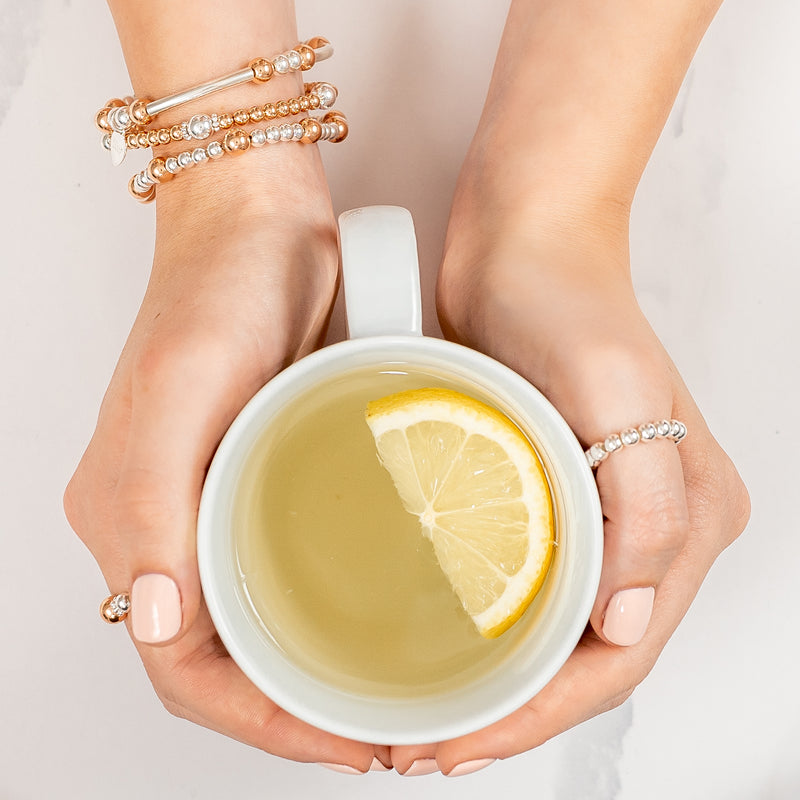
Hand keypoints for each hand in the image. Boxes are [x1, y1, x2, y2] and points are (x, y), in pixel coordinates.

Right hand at [64, 149, 382, 770]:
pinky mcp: (266, 473)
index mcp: (133, 520)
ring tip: (386, 691)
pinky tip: (377, 615)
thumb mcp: (179, 387)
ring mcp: (222, 501)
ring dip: (313, 668)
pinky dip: (326, 609)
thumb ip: (147, 503)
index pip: (185, 665)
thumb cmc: (216, 292)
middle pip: (223, 658)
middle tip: (379, 729)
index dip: (261, 720)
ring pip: (258, 621)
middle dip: (295, 710)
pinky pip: (286, 567)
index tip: (342, 740)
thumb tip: (155, 617)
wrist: (262, 226)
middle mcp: (173, 523)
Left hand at [389, 173, 749, 775]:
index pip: (617, 655)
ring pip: (552, 633)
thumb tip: (628, 624)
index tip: (463, 741)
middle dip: (511, 714)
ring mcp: (596, 514)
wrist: (522, 243)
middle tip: (427, 745)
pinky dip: (486, 632)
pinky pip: (524, 586)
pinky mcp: (548, 493)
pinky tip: (439, 649)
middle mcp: (648, 528)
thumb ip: (650, 510)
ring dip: (496, 685)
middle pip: (584, 658)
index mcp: (687, 517)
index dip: (539, 713)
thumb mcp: (622, 391)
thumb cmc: (570, 301)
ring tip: (425, 718)